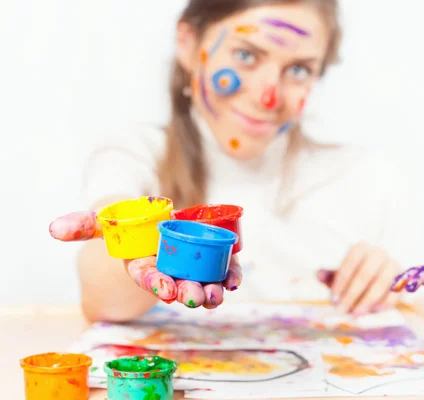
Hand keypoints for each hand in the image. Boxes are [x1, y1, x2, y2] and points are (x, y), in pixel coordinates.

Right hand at [49, 211, 241, 307]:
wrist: (159, 225)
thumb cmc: (133, 230)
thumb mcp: (109, 224)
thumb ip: (85, 225)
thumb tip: (53, 228)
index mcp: (146, 267)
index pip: (150, 278)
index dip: (157, 283)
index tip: (165, 286)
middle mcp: (170, 273)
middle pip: (180, 286)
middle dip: (188, 293)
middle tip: (195, 295)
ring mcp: (193, 270)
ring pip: (203, 285)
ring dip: (211, 292)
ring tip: (216, 294)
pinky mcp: (212, 263)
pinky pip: (223, 273)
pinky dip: (231, 277)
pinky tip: (235, 280)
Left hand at [318, 242, 401, 314]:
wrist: (384, 280)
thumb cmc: (357, 277)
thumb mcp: (342, 275)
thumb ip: (330, 276)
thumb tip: (318, 274)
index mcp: (361, 248)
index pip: (350, 262)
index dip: (341, 282)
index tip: (334, 299)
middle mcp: (379, 253)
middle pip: (365, 274)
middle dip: (352, 294)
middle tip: (342, 311)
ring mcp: (394, 265)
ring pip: (381, 283)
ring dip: (367, 301)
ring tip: (356, 314)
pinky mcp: (404, 279)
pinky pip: (395, 293)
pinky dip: (384, 304)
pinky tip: (373, 312)